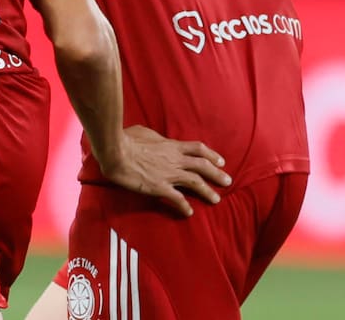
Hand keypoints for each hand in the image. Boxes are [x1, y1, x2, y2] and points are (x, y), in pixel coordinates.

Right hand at [99, 126, 231, 216]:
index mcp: (171, 145)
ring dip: (207, 191)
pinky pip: (177, 198)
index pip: (197, 149)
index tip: (221, 161)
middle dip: (217, 174)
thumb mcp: (144, 131)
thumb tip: (155, 138)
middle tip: (228, 181)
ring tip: (217, 199)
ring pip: (195, 182)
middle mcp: (175, 160)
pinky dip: (184, 206)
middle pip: (202, 166)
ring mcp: (168, 174)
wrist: (116, 152)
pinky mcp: (159, 187)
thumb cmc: (126, 139)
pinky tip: (189, 213)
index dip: (211, 155)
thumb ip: (154, 137)